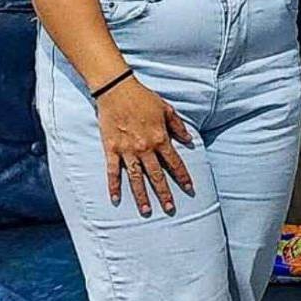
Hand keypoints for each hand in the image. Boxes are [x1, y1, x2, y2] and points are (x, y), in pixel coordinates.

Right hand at [96, 76, 194, 217]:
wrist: (116, 90)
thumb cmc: (143, 98)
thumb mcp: (167, 110)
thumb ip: (178, 127)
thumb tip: (189, 140)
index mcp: (160, 139)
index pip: (175, 163)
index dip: (183, 177)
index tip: (190, 189)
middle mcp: (145, 148)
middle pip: (156, 176)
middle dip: (164, 193)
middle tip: (170, 209)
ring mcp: (127, 150)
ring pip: (136, 178)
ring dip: (141, 195)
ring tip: (146, 211)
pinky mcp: (111, 149)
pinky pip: (112, 171)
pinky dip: (114, 185)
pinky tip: (116, 199)